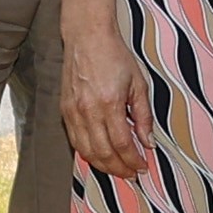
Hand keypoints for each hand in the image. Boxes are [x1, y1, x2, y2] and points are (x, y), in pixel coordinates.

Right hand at [60, 30, 152, 176]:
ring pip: (86, 151)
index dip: (133, 160)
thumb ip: (143, 116)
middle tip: (132, 174)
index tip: (142, 167)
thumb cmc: (114, 57)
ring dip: (103, 165)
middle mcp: (88, 110)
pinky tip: (99, 156)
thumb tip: (148, 141)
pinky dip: (88, 153)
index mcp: (109, 103)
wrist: (87, 38)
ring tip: (117, 169)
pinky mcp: (64, 110)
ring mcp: (73, 111)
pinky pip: (75, 140)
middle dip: (119, 168)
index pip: (122, 144)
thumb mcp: (138, 84)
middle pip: (102, 153)